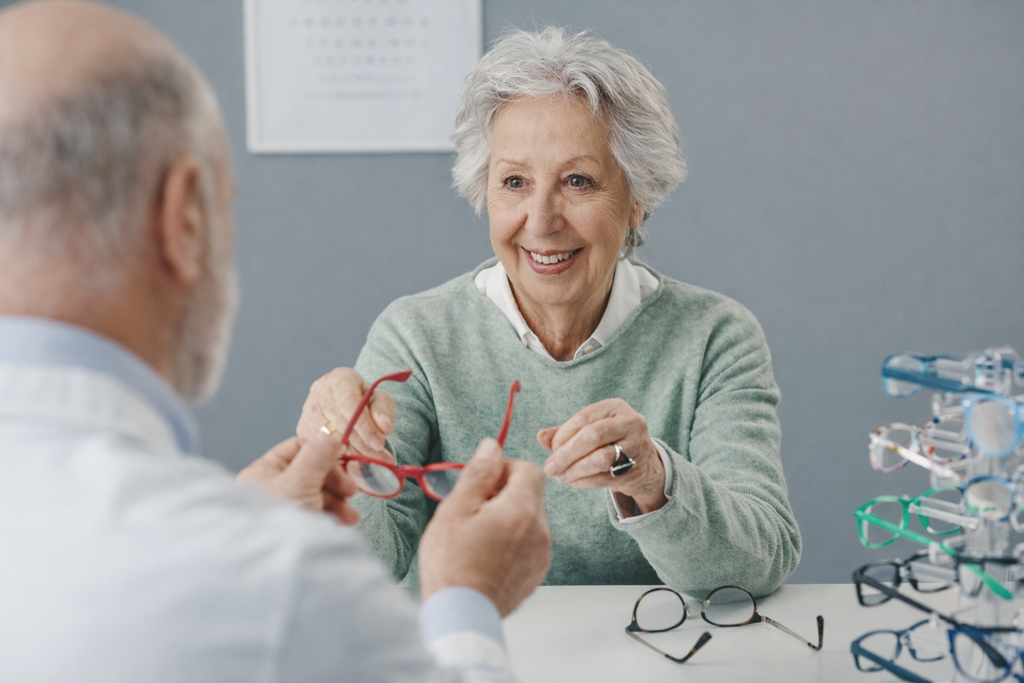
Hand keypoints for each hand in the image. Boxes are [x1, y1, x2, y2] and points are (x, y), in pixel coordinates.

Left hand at [237, 433, 360, 525]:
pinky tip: (343, 524)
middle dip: (335, 482)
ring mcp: (283, 510)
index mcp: (264, 472)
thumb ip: (317, 456)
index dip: (323, 453)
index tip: (345, 462)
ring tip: (351, 517)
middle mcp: (271, 489)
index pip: (298, 448)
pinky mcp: (293, 529)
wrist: (269, 570)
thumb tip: (330, 435)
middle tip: (352, 492)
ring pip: (315, 496)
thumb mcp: (300, 482)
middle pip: (310, 472)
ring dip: (338, 502)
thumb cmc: (279, 521)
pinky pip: (315, 515)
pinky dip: (332, 516)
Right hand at [296, 367, 395, 463]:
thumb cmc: (366, 403)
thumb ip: (384, 410)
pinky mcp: (302, 432)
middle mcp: (319, 393)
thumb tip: (384, 426)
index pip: (349, 402)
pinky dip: (338, 462)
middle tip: (380, 461)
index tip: (379, 443)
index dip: (364, 425)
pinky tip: (352, 467)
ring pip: (330, 441)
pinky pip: (320, 452)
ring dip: (351, 457)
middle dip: (362, 446)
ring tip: (370, 465)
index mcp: (340, 379)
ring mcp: (308, 413)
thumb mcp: (380, 401)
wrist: (349, 408)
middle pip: (340, 423)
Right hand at [419, 438, 550, 616]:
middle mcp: (540, 531)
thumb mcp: (456, 509)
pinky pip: (529, 545)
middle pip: (531, 495)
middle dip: (504, 494)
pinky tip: (487, 555)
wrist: (460, 615)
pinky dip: (513, 542)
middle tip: (473, 511)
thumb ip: (478, 473)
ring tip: (477, 536)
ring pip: (530, 520)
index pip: (530, 469)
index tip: (484, 482)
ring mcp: (541, 555)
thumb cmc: (452, 564)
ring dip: (508, 519)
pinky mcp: (536, 574)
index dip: (506, 468)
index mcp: (522, 509)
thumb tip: (492, 447)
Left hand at [537, 398, 666, 514]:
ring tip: (560, 476)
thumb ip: (564, 433)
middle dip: (568, 453)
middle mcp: (630, 423)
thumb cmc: (609, 442)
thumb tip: (541, 436)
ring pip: (601, 459)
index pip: (586, 417)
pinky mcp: (636, 469)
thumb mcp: (590, 431)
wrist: (644, 465)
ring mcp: (637, 446)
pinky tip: (573, 481)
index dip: (566, 432)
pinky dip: (585, 481)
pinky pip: (606, 477)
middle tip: (550, 467)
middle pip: (593, 436)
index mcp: (616, 407)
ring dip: (575, 470)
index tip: (553, 447)